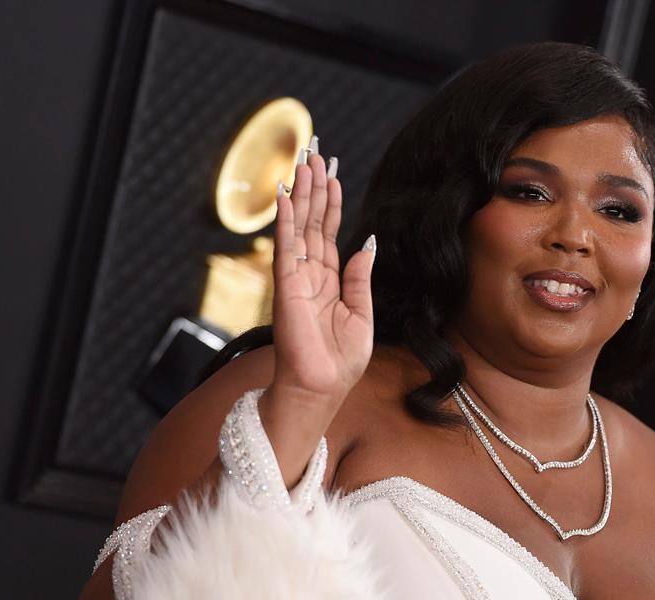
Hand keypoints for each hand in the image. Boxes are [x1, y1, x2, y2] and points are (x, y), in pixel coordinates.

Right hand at [270, 138, 375, 406]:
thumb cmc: (340, 363)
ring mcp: (296, 279)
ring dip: (302, 194)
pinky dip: (287, 220)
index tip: (333, 174)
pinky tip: (288, 196)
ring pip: (300, 227)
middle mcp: (310, 275)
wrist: (321, 390)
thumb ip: (360, 278)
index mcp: (330, 282)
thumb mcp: (361, 315)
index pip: (330, 234)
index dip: (332, 203)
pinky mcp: (286, 287)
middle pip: (313, 222)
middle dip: (315, 188)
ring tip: (303, 162)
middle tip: (314, 153)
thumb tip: (368, 243)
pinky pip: (287, 246)